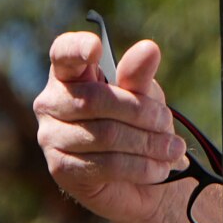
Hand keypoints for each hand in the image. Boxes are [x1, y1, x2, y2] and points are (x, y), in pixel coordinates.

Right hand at [33, 30, 188, 222]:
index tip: (97, 47)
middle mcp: (52, 102)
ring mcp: (51, 136)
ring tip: (172, 149)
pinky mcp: (60, 168)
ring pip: (106, 134)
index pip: (64, 53)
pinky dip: (141, 166)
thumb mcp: (144, 95)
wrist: (137, 175)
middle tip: (167, 123)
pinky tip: (160, 167)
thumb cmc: (136, 123)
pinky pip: (107, 164)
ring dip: (148, 143)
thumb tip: (148, 48)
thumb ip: (140, 75)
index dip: (77, 48)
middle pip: (96, 99)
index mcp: (70, 74)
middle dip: (142, 112)